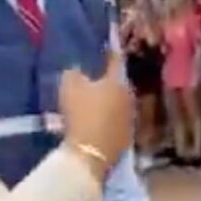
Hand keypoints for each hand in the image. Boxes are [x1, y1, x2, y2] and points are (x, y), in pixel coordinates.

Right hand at [59, 54, 132, 181]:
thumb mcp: (69, 86)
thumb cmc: (82, 113)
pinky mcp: (127, 139)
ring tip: (95, 104)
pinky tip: (99, 124)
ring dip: (110, 103)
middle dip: (109, 82)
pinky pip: (117, 123)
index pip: (115, 61)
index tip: (105, 48)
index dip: (108, 53)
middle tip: (95, 81)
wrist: (90, 152)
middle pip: (119, 84)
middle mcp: (129, 97)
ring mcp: (131, 119)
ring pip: (120, 105)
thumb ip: (73, 73)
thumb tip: (77, 71)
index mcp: (118, 81)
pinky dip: (110, 121)